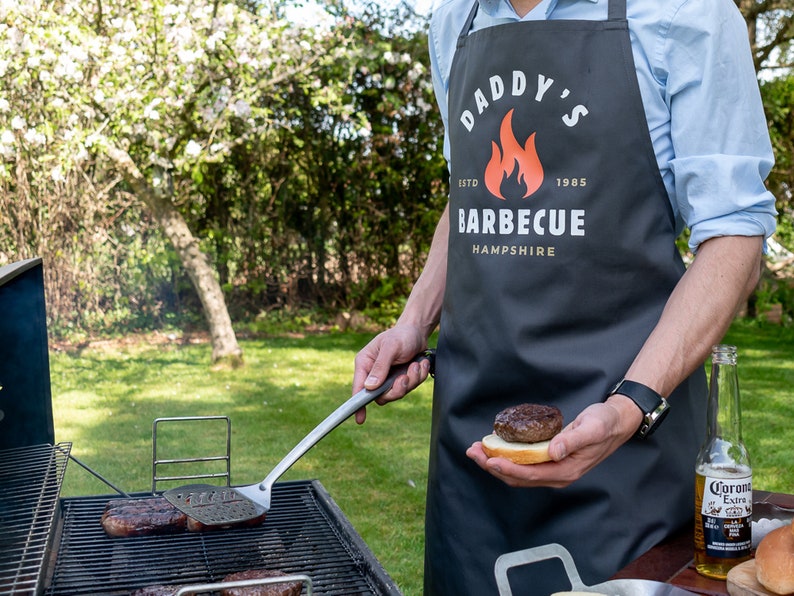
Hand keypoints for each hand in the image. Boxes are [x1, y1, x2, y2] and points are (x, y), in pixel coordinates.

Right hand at [352, 325, 431, 423]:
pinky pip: (410, 388)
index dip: (358, 405)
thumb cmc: (401, 335)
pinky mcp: (401, 379)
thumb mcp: (390, 347)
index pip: (358, 388)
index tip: (360, 419)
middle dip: (397, 388)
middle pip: (381, 396)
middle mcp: (374, 373)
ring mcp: (388, 378)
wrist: (417, 331)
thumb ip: (380, 366)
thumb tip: (369, 387)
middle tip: (406, 376)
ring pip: (397, 393)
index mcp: (365, 364)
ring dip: (411, 380)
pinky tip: (420, 364)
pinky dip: (418, 377)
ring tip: (416, 365)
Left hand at [466, 396, 640, 487]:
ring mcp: (554, 469)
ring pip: (519, 472)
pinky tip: (495, 448)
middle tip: (472, 452)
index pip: (530, 475)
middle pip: (519, 477)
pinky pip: (524, 464)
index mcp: (567, 471)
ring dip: (496, 463)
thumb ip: (573, 441)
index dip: (507, 469)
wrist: (618, 422)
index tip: (489, 460)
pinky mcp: (550, 460)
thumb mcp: (592, 429)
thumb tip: (554, 451)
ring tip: (476, 451)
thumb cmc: (605, 424)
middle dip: (493, 466)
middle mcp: (558, 475)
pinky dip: (507, 458)